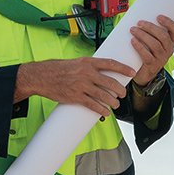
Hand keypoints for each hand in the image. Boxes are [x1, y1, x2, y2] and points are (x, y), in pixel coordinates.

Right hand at [17, 57, 132, 114]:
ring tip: (115, 104)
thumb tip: (101, 73)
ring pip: (103, 95)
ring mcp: (81, 85)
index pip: (110, 63)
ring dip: (112, 102)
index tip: (132, 72)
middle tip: (123, 94)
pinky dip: (101, 110)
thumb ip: (88, 67)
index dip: (123, 68)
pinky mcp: (75, 97)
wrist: (41, 76)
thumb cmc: (57, 69)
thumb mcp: (75, 62)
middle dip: (120, 90)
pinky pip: (93, 105)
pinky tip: (105, 112)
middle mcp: (86, 73)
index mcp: (87, 62)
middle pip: (110, 82)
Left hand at [126, 15, 173, 86]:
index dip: (169, 22)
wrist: (144, 73)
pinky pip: (147, 55)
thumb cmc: (147, 51)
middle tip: (139, 22)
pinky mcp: (152, 65)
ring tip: (133, 30)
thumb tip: (138, 14)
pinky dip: (139, 47)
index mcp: (171, 41)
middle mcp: (168, 50)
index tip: (158, 16)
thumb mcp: (153, 41)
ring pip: (155, 45)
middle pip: (163, 36)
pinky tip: (133, 41)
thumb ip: (150, 31)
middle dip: (151, 27)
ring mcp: (161, 58)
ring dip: (143, 35)